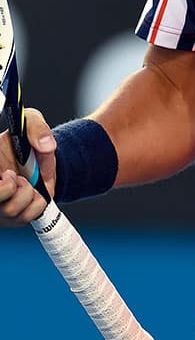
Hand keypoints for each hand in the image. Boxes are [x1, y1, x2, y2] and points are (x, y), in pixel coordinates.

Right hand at [0, 109, 56, 225]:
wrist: (39, 158)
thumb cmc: (28, 140)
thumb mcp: (31, 122)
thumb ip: (37, 129)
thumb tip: (46, 146)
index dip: (3, 184)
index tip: (10, 174)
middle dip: (16, 189)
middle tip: (23, 179)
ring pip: (11, 210)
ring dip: (29, 195)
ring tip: (30, 183)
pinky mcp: (8, 216)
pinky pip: (24, 218)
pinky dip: (36, 205)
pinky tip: (35, 194)